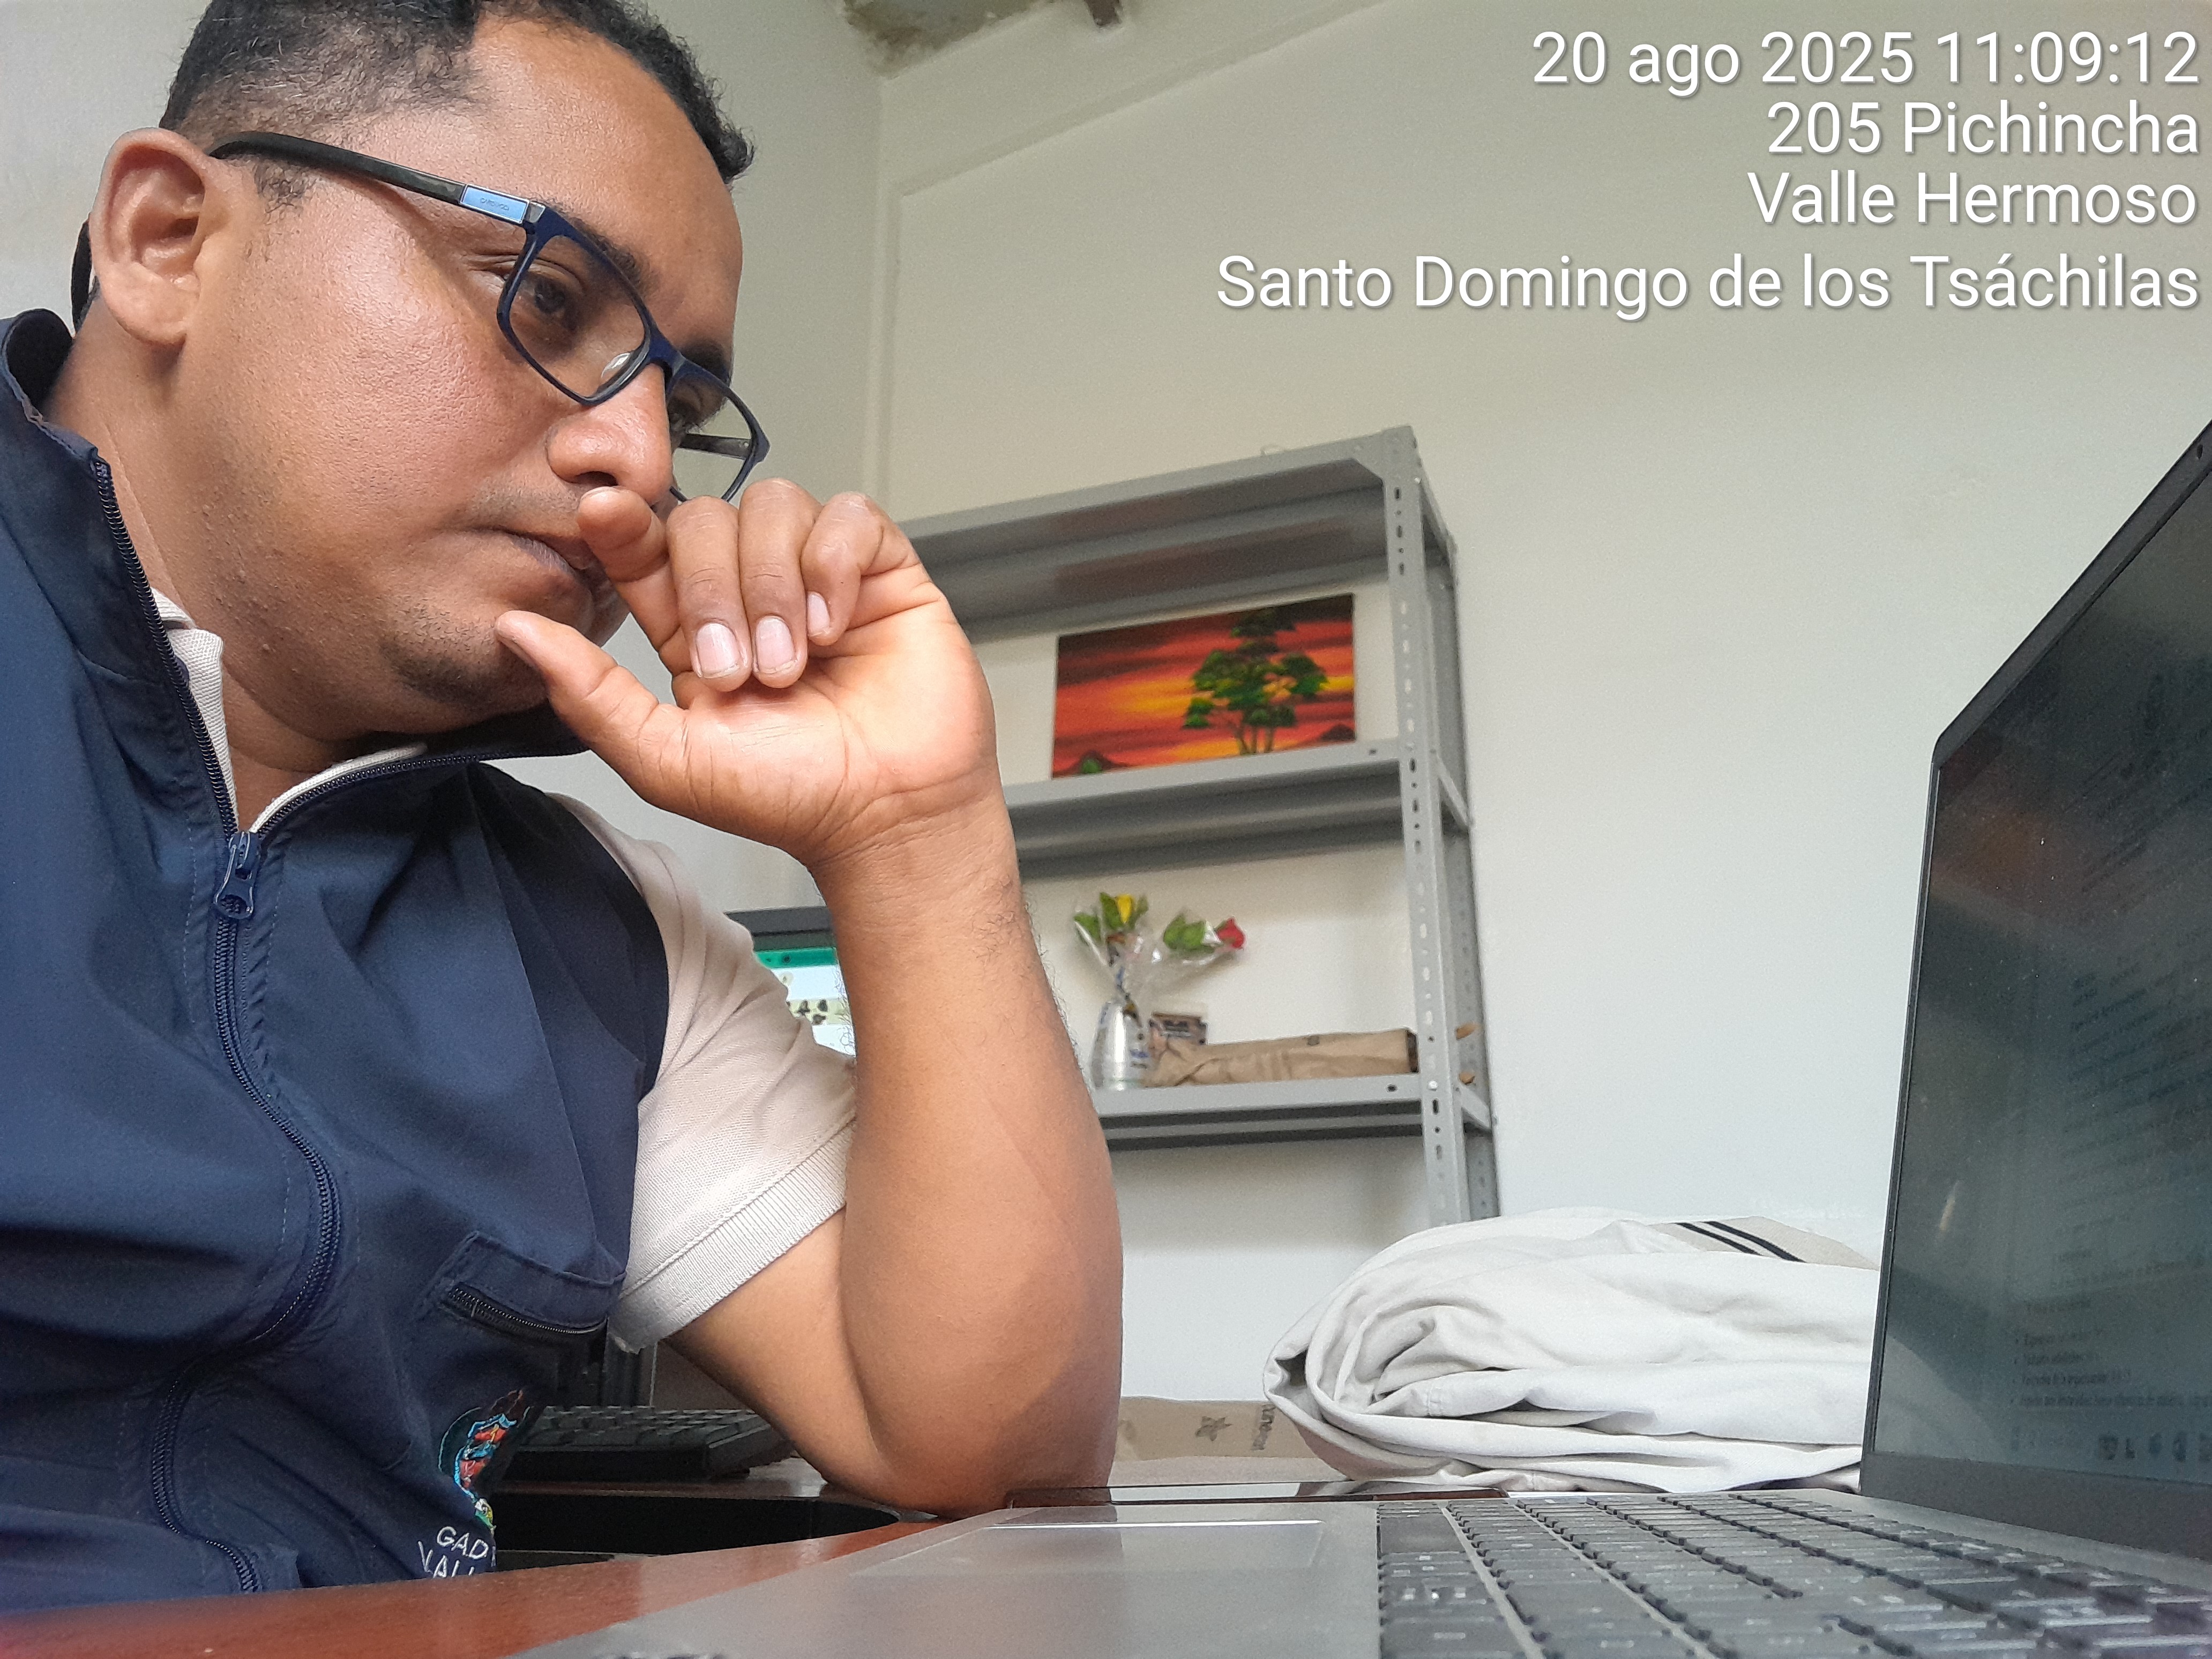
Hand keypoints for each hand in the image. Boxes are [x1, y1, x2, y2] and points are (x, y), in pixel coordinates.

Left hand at [493, 479, 997, 868]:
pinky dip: (832, 563)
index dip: (622, 525)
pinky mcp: (881, 569)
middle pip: (705, 519)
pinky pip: (846, 514)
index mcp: (693, 629)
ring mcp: (818, 575)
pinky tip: (838, 625)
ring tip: (795, 660)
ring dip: (772, 583)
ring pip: (773, 505)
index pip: (647, 547)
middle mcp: (752, 592)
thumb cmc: (789, 800)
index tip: (600, 514)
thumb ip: (588, 695)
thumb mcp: (667, 760)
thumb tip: (512, 629)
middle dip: (712, 590)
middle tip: (741, 671)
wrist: (888, 816)